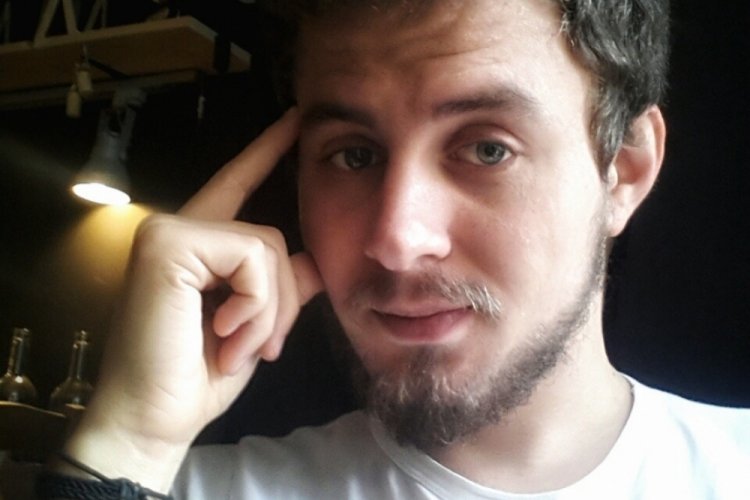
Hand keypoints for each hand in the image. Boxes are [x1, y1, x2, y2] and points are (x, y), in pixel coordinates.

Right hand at [62, 108, 322, 490]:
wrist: (155, 419)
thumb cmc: (199, 376)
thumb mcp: (254, 325)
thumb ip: (282, 286)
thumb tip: (315, 261)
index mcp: (199, 245)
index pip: (238, 183)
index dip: (267, 149)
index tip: (295, 118)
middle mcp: (181, 228)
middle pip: (271, 236)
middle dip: (281, 301)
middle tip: (260, 349)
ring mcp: (169, 231)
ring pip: (266, 247)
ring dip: (267, 312)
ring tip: (237, 348)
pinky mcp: (168, 244)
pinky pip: (250, 258)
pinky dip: (253, 306)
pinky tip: (223, 335)